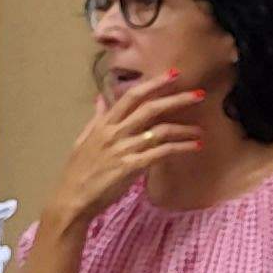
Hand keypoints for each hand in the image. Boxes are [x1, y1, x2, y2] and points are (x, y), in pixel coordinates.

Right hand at [43, 73, 207, 236]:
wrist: (72, 198)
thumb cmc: (79, 170)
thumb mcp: (84, 140)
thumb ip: (96, 118)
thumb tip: (100, 98)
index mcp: (103, 124)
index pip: (131, 97)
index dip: (153, 84)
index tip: (173, 74)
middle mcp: (114, 133)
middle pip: (150, 109)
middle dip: (177, 99)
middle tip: (200, 94)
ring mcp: (124, 149)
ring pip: (160, 131)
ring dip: (184, 129)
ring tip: (200, 131)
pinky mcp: (132, 166)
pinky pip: (162, 153)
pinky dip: (181, 147)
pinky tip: (195, 147)